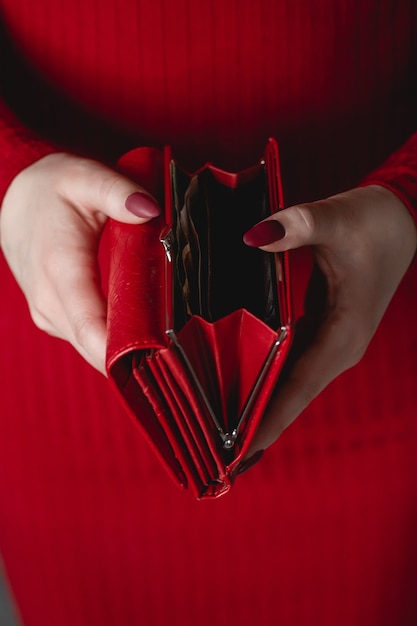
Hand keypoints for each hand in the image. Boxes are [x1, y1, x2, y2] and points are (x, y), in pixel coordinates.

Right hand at [0, 153, 160, 373]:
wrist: (19, 200)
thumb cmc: (52, 188)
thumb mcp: (85, 177)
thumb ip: (117, 192)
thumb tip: (149, 210)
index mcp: (59, 269)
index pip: (91, 329)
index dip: (125, 351)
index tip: (162, 357)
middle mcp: (48, 300)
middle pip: (94, 347)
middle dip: (135, 353)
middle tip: (176, 351)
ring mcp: (48, 314)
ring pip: (90, 348)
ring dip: (123, 348)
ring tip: (160, 341)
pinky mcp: (53, 318)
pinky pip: (84, 339)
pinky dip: (109, 340)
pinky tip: (134, 330)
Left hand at [243, 185, 416, 452]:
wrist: (401, 216)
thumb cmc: (375, 222)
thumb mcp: (337, 220)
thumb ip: (297, 226)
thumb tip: (254, 236)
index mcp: (343, 335)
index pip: (296, 390)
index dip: (265, 424)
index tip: (235, 457)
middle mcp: (338, 348)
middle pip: (290, 398)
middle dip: (255, 427)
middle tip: (214, 457)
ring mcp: (332, 341)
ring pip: (290, 384)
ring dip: (259, 407)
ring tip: (221, 433)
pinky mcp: (324, 328)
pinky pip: (290, 364)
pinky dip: (267, 379)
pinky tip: (242, 387)